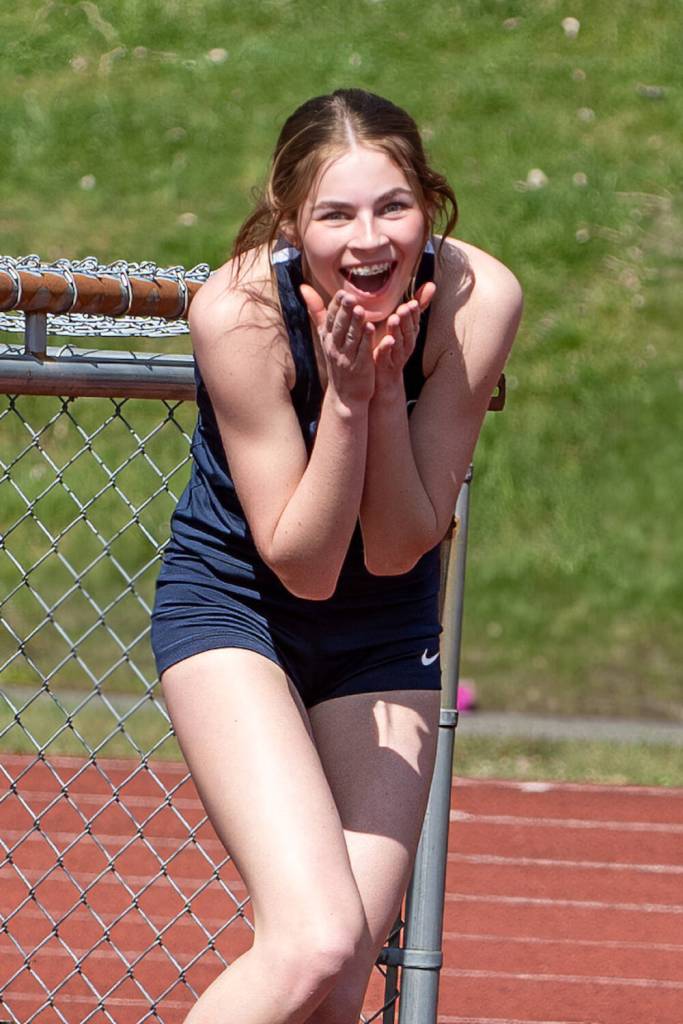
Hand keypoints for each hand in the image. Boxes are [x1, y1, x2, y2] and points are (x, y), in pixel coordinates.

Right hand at [300, 285, 375, 404]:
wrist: (345, 394)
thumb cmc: (338, 359)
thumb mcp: (326, 336)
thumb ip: (318, 312)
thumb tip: (303, 287)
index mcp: (327, 337)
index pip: (330, 318)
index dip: (336, 306)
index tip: (341, 293)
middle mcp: (335, 346)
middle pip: (340, 326)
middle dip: (345, 312)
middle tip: (350, 297)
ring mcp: (347, 357)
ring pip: (351, 338)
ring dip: (356, 324)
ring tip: (361, 310)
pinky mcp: (360, 367)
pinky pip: (363, 351)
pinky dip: (367, 340)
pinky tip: (372, 329)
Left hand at [372, 282, 435, 393]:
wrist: (384, 379)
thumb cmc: (393, 347)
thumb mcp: (404, 326)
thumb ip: (416, 308)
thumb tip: (432, 285)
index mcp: (410, 335)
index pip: (414, 323)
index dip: (414, 315)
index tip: (412, 303)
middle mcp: (405, 346)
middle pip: (407, 333)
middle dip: (406, 320)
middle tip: (403, 308)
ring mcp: (395, 356)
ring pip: (397, 343)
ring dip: (396, 331)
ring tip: (393, 319)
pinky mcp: (384, 365)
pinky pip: (385, 357)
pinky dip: (385, 349)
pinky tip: (384, 341)